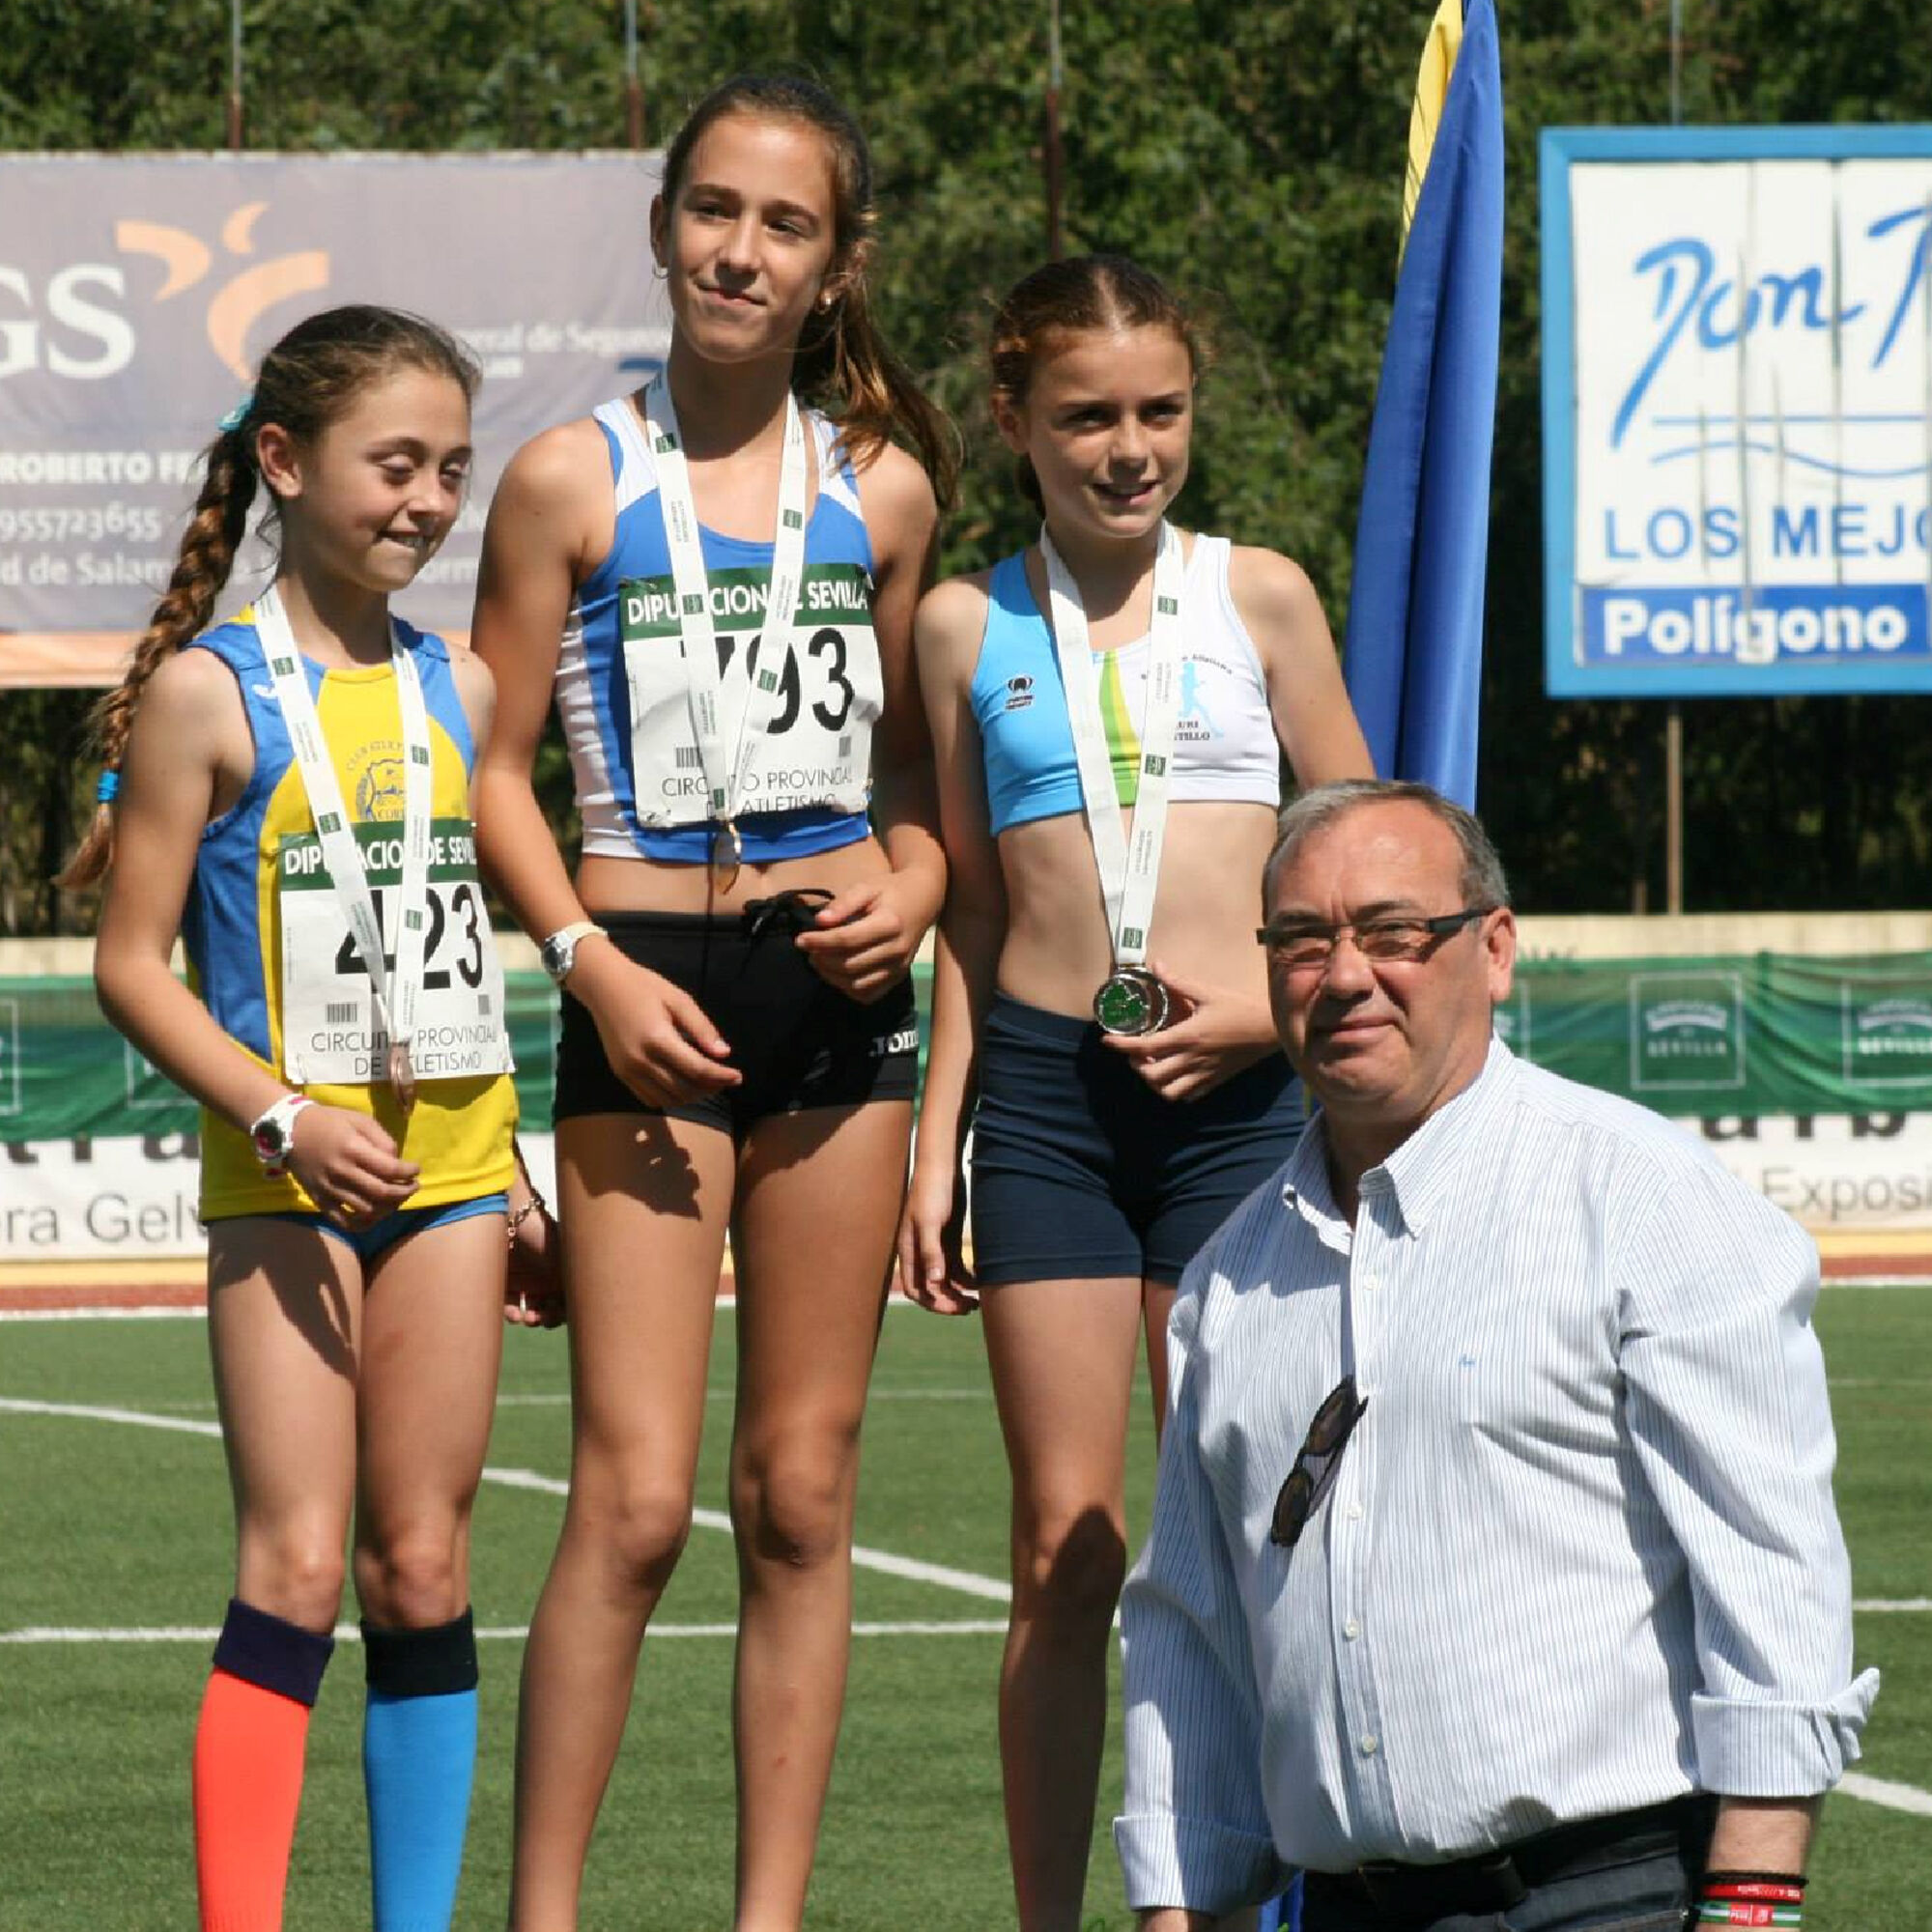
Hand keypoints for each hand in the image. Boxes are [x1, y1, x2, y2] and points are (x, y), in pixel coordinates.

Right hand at [285, 1104, 418, 1224]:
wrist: (289, 1132)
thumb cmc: (330, 1122)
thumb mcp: (360, 1120)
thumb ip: (382, 1140)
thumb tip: (397, 1162)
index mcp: (353, 1149)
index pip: (389, 1169)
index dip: (408, 1172)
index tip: (415, 1170)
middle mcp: (341, 1172)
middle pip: (381, 1193)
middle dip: (404, 1192)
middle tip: (413, 1187)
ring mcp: (329, 1189)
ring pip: (366, 1210)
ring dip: (389, 1208)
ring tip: (396, 1199)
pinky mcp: (320, 1201)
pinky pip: (344, 1222)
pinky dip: (363, 1224)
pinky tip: (375, 1215)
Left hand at [504, 1154, 563, 1328]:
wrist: (509, 1218)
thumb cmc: (541, 1234)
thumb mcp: (564, 1257)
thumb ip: (578, 1279)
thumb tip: (596, 1303)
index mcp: (564, 1271)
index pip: (570, 1298)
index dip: (566, 1312)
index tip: (559, 1315)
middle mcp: (547, 1277)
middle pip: (552, 1307)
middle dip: (548, 1317)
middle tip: (542, 1319)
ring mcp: (526, 1280)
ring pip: (531, 1310)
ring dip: (531, 1319)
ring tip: (526, 1318)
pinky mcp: (505, 1281)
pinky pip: (510, 1305)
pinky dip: (512, 1313)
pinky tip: (514, 1313)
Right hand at [573, 945, 740, 1108]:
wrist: (603, 986)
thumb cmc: (645, 987)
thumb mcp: (679, 999)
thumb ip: (702, 1028)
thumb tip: (724, 1054)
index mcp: (658, 1039)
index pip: (697, 1069)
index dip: (721, 1076)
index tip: (738, 1077)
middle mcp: (641, 1060)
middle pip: (684, 1090)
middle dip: (710, 1088)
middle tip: (725, 1079)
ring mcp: (628, 1070)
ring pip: (667, 1099)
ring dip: (691, 1097)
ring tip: (707, 1083)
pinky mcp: (620, 1074)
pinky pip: (649, 1099)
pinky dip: (670, 1098)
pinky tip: (682, 1085)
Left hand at [794, 873, 933, 1002]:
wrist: (923, 900)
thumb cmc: (891, 891)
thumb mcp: (867, 886)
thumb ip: (844, 903)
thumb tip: (820, 921)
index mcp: (889, 924)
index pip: (846, 940)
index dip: (819, 942)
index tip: (801, 939)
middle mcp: (896, 950)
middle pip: (849, 965)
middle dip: (822, 959)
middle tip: (808, 949)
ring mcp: (899, 968)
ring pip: (856, 984)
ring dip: (831, 976)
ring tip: (819, 960)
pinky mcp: (898, 977)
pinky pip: (868, 994)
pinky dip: (848, 988)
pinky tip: (837, 973)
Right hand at [895, 1160, 977, 1313]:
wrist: (942, 1166)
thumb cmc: (931, 1191)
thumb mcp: (931, 1221)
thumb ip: (931, 1252)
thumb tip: (935, 1282)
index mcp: (909, 1251)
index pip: (916, 1289)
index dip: (934, 1303)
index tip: (956, 1307)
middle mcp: (920, 1253)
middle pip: (931, 1289)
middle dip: (948, 1301)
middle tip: (971, 1307)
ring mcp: (935, 1247)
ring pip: (945, 1280)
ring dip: (959, 1292)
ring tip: (979, 1299)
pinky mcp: (948, 1240)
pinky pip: (956, 1267)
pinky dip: (966, 1278)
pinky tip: (981, 1280)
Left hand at [1102, 959, 1279, 1101]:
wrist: (1270, 1029)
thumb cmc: (1239, 1008)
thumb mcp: (1208, 992)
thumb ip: (1178, 982)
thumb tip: (1156, 965)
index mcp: (1187, 1036)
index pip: (1144, 1046)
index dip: (1121, 1045)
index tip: (1107, 1040)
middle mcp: (1192, 1059)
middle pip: (1151, 1075)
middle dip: (1136, 1065)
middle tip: (1136, 1051)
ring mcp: (1203, 1074)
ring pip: (1168, 1092)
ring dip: (1154, 1081)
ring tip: (1153, 1065)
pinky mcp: (1215, 1081)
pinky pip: (1189, 1095)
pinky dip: (1175, 1090)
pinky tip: (1175, 1074)